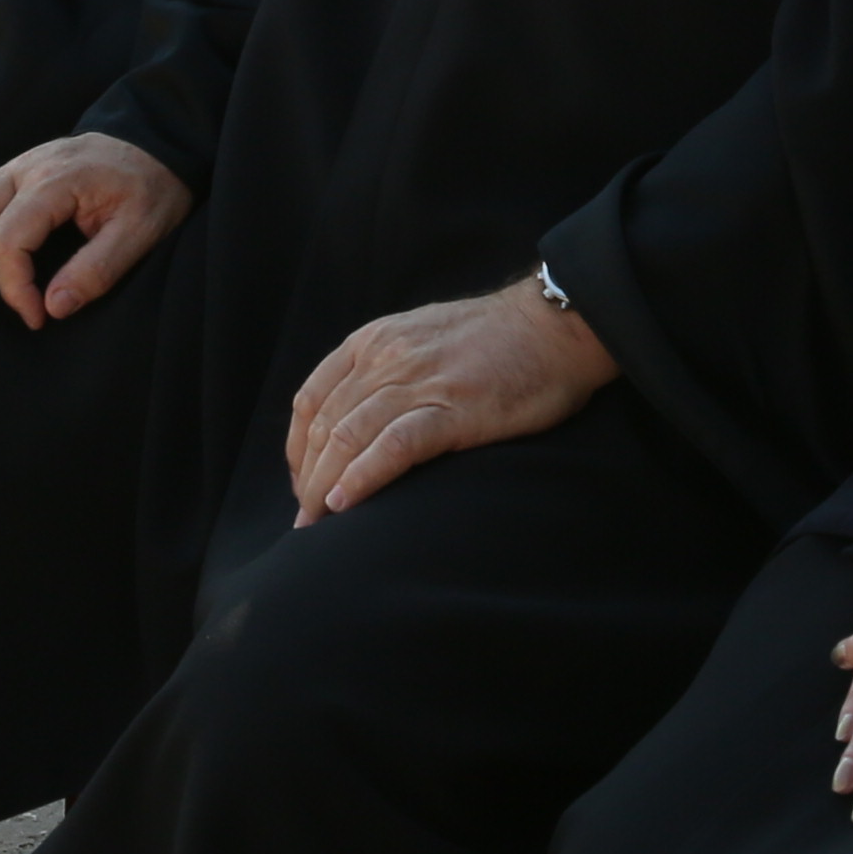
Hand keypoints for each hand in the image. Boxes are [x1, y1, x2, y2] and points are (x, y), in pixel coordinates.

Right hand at [0, 132, 192, 336]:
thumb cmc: (151, 187)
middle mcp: (23, 169)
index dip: (13, 287)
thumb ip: (100, 268)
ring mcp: (10, 169)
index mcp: (55, 180)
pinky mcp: (6, 177)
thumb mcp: (144, 230)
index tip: (37, 319)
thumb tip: (54, 307)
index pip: (8, 238)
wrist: (154, 140)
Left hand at [277, 278, 616, 526]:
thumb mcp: (423, 335)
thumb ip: (388, 366)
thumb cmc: (497, 340)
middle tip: (304, 521)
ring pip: (348, 438)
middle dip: (306, 480)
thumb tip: (361, 413)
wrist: (554, 326)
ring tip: (316, 527)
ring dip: (323, 488)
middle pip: (324, 426)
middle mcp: (386, 358)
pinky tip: (345, 505)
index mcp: (374, 341)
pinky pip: (392, 447)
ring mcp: (418, 383)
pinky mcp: (452, 410)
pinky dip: (361, 478)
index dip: (298, 450)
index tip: (303, 483)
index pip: (311, 400)